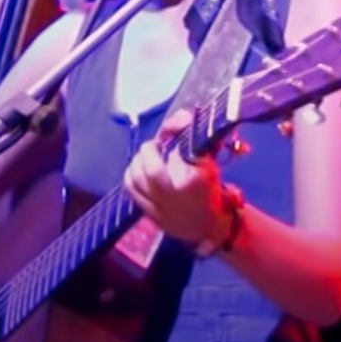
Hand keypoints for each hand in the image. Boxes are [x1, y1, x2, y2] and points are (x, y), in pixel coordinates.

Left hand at [123, 109, 230, 247]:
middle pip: (152, 168)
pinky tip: (139, 169)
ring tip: (148, 154)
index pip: (178, 150)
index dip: (173, 133)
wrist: (205, 226)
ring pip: (136, 176)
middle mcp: (173, 193)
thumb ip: (197, 140)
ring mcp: (157, 204)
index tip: (175, 129)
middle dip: (150, 149)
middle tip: (156, 143)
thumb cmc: (209, 190)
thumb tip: (182, 115)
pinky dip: (131, 173)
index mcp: (193, 180)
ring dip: (139, 160)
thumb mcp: (210, 164)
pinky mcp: (146, 211)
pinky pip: (130, 188)